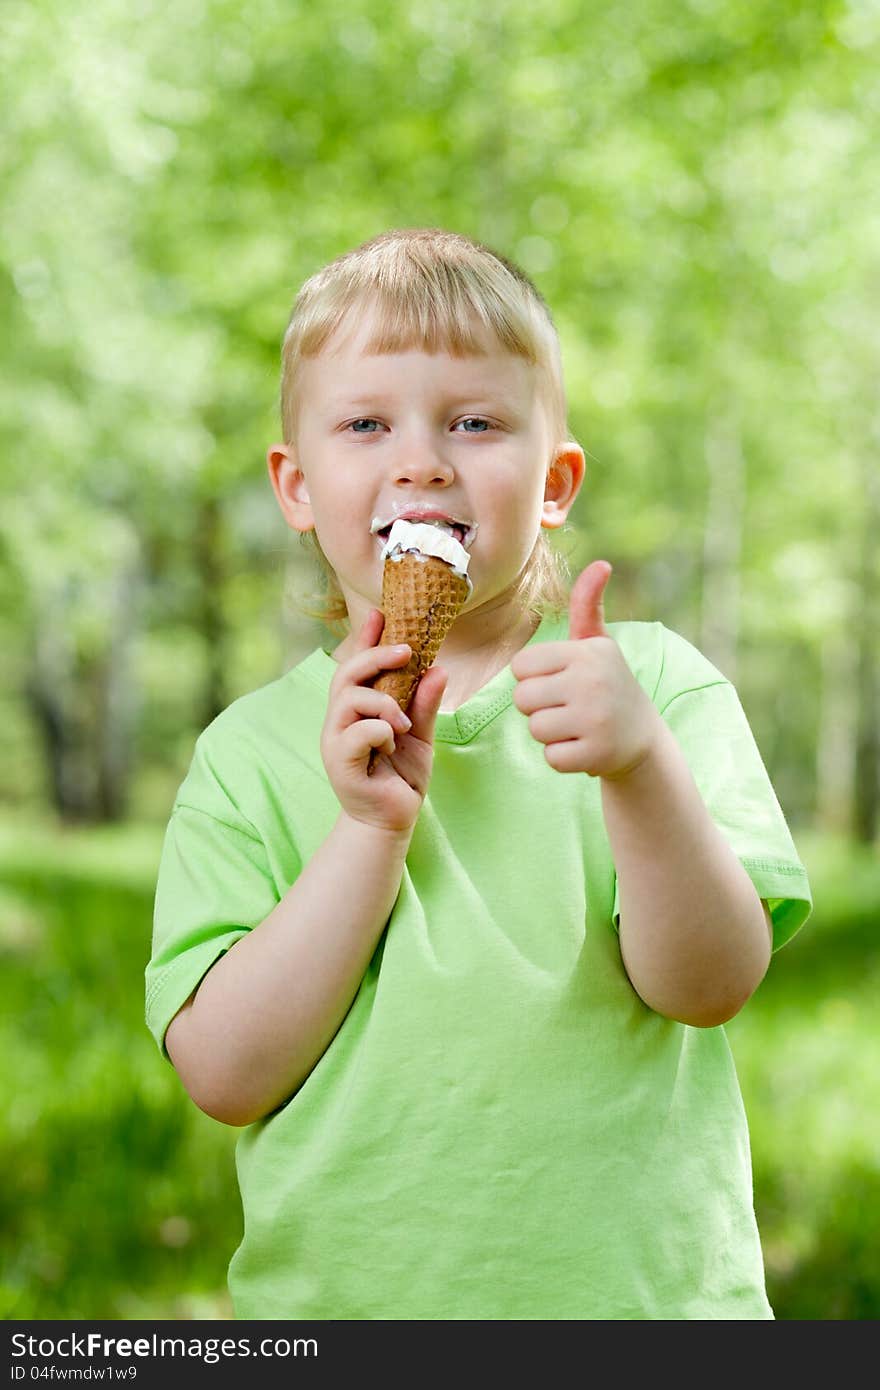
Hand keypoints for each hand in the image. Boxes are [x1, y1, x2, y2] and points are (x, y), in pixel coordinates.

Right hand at [320, 609, 446, 831]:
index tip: (380, 612)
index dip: (365, 638)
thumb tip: (439, 669)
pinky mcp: (340, 763)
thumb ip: (425, 704)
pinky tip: (393, 746)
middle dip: (375, 655)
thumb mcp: (421, 736)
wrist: (392, 823)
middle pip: (345, 674)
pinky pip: (358, 732)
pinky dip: (381, 731)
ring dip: (383, 702)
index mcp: (356, 711)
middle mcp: (340, 721)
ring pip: (350, 699)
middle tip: (407, 651)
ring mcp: (335, 741)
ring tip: (404, 722)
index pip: (356, 665)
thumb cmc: (401, 779)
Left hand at [511, 560, 662, 777]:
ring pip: (535, 729)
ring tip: (578, 725)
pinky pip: (551, 758)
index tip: (562, 680)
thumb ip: (587, 605)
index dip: (534, 677)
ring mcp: (597, 720)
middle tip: (570, 706)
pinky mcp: (597, 755)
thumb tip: (601, 564)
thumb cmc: (607, 684)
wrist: (643, 737)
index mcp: (587, 652)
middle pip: (522, 698)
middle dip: (539, 706)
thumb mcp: (598, 644)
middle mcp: (593, 682)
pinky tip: (586, 746)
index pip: (520, 666)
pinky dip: (563, 758)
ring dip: (551, 733)